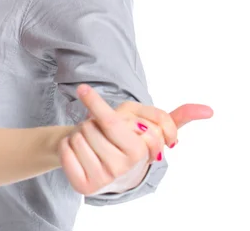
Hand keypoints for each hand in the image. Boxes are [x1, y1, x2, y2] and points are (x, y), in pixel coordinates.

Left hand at [59, 85, 212, 194]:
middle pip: (91, 126)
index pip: (111, 120)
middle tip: (99, 129)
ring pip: (77, 136)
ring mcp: (103, 179)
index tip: (82, 88)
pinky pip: (65, 150)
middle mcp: (123, 168)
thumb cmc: (123, 137)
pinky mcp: (83, 186)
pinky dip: (67, 146)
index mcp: (140, 151)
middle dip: (91, 120)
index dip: (95, 103)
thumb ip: (173, 117)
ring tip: (92, 142)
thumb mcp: (145, 121)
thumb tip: (209, 110)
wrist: (102, 163)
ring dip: (79, 133)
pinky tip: (79, 153)